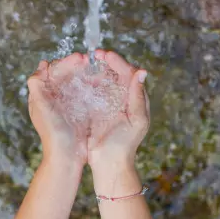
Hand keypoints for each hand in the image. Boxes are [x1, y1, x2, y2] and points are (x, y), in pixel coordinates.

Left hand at [26, 53, 88, 167]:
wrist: (67, 157)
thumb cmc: (54, 134)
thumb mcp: (42, 108)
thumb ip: (37, 87)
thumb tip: (41, 66)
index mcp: (42, 96)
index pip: (53, 71)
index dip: (66, 62)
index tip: (80, 58)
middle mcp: (54, 98)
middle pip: (65, 74)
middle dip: (77, 65)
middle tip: (89, 59)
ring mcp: (68, 105)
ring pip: (76, 82)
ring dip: (86, 73)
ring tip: (97, 67)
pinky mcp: (80, 111)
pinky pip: (86, 93)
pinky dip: (93, 85)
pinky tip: (102, 81)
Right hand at [87, 49, 149, 193]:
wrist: (110, 163)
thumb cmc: (125, 144)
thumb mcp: (136, 119)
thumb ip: (138, 96)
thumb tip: (141, 71)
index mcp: (135, 98)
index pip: (128, 72)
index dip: (117, 61)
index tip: (104, 54)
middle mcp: (123, 98)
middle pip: (115, 73)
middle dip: (105, 62)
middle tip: (93, 54)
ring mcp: (108, 103)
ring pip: (103, 80)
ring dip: (95, 69)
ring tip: (85, 62)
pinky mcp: (95, 110)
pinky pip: (91, 91)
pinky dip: (86, 82)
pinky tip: (78, 77)